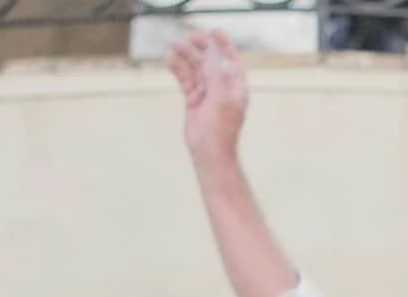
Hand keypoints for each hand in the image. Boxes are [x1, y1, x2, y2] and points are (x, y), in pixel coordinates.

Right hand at [169, 30, 249, 166]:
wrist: (209, 153)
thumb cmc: (220, 130)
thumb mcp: (221, 99)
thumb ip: (216, 75)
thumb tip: (211, 53)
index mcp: (235, 87)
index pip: (231, 60)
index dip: (223, 45)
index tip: (214, 31)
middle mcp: (222, 88)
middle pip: (211, 62)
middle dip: (200, 48)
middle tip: (188, 37)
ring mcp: (208, 94)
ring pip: (196, 70)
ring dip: (186, 58)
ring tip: (174, 46)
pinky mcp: (194, 100)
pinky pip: (186, 80)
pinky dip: (179, 70)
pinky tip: (171, 61)